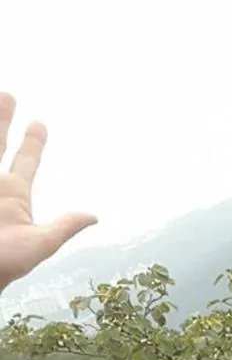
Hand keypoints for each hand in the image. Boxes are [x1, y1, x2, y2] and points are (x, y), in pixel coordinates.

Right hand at [0, 93, 96, 292]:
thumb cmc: (4, 265)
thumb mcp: (38, 244)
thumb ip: (63, 227)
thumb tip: (94, 217)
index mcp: (13, 196)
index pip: (26, 162)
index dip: (33, 143)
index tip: (39, 123)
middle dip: (2, 119)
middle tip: (8, 95)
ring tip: (0, 95)